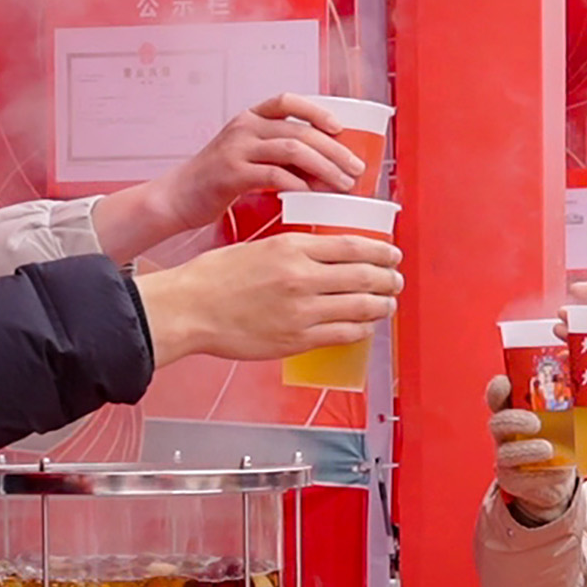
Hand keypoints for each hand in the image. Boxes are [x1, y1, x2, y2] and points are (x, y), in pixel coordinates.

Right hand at [94, 94, 369, 259]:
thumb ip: (278, 154)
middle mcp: (244, 127)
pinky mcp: (231, 173)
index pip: (286, 101)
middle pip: (299, 130)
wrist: (177, 197)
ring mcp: (236, 149)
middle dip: (333, 149)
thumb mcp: (248, 156)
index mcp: (249, 119)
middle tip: (355, 168)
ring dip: (324, 167)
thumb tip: (325, 165)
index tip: (340, 126)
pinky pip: (274, 174)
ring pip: (292, 149)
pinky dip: (298, 185)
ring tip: (342, 184)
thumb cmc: (217, 180)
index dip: (316, 110)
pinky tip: (312, 195)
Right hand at [132, 232, 401, 366]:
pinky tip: (364, 326)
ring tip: (388, 304)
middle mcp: (302, 277)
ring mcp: (302, 311)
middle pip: (364, 276)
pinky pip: (343, 334)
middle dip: (388, 279)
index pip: (352, 246)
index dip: (380, 252)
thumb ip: (294, 251)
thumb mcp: (259, 246)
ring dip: (381, 305)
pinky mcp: (297, 339)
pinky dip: (360, 329)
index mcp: (292, 247)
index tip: (392, 254)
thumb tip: (325, 258)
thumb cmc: (216, 277)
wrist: (190, 308)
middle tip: (397, 280)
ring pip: (360, 307)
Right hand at [486, 374, 575, 522]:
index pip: (499, 394)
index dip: (498, 388)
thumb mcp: (566, 418)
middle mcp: (506, 433)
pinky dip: (542, 473)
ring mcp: (507, 457)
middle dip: (514, 420)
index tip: (506, 383)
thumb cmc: (560, 439)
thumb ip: (575, 404)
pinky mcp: (513, 479)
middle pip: (498, 422)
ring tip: (547, 449)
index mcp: (515, 410)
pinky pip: (521, 477)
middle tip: (535, 423)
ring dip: (527, 450)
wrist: (556, 480)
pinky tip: (557, 470)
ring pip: (506, 453)